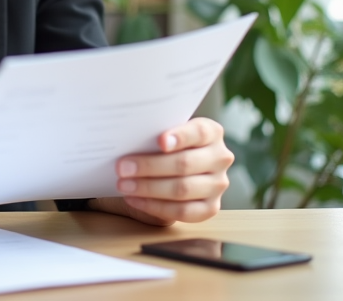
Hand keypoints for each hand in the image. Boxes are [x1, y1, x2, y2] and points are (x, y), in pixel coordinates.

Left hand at [89, 117, 233, 225]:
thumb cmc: (164, 144)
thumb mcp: (163, 132)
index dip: (180, 136)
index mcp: (212, 132)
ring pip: (183, 189)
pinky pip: (183, 211)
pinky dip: (155, 207)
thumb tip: (129, 139)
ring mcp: (218, 184)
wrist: (173, 166)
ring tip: (124, 185)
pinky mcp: (211, 207)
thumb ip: (154, 132)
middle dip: (150, 166)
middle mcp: (220, 158)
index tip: (160, 141)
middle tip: (122, 168)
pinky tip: (135, 200)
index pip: (198, 132)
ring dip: (149, 188)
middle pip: (185, 163)